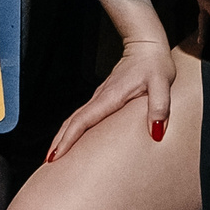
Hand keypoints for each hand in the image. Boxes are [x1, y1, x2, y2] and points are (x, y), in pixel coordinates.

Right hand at [46, 37, 174, 161]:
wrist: (146, 44)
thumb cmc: (154, 63)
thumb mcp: (162, 84)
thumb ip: (160, 107)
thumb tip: (157, 131)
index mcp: (111, 97)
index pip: (82, 120)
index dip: (68, 139)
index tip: (56, 155)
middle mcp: (100, 98)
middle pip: (72, 122)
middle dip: (58, 143)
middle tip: (48, 164)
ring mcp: (100, 97)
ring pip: (75, 119)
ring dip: (63, 137)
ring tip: (55, 156)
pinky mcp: (104, 98)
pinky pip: (83, 116)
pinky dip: (73, 129)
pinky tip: (74, 138)